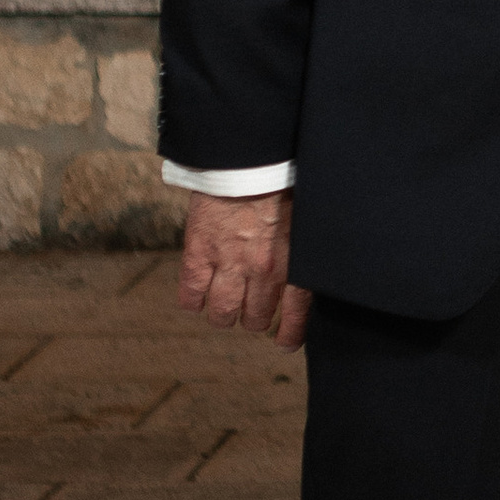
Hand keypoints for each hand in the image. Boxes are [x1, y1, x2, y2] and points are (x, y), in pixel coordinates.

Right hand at [178, 191, 311, 348]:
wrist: (249, 156)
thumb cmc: (284, 179)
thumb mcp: (307, 217)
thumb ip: (305, 248)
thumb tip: (308, 268)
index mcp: (295, 262)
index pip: (296, 315)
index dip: (290, 334)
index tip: (284, 343)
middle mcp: (263, 271)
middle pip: (255, 318)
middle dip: (253, 318)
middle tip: (250, 309)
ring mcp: (229, 264)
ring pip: (222, 314)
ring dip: (223, 315)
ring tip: (222, 308)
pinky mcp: (199, 253)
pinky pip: (191, 294)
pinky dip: (192, 302)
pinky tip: (195, 300)